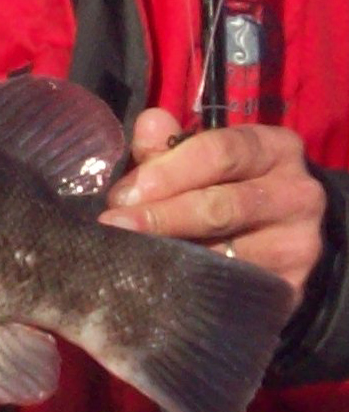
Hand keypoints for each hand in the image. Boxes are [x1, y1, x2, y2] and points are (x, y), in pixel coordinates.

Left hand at [98, 108, 325, 305]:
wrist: (274, 240)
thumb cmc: (223, 188)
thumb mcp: (197, 161)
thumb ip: (168, 147)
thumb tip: (148, 125)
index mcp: (273, 149)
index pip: (220, 152)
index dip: (166, 173)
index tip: (122, 195)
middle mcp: (297, 194)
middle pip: (220, 207)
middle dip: (159, 217)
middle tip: (114, 227)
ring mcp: (297, 244)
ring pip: (223, 253)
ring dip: (167, 256)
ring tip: (126, 256)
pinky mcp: (288, 286)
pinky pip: (228, 286)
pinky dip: (187, 285)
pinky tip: (155, 283)